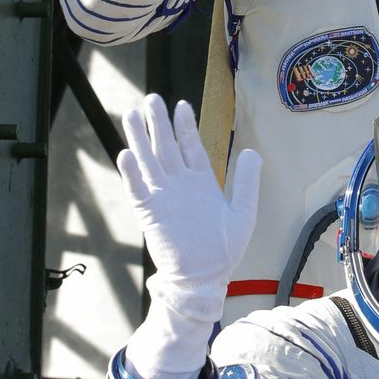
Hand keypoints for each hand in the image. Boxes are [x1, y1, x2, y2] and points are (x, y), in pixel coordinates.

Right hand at [119, 95, 260, 378]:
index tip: (182, 105)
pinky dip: (132, 172)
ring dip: (140, 139)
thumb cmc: (224, 251)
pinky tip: (127, 153)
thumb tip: (252, 152)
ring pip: (149, 161)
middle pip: (166, 146)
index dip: (185, 126)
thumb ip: (248, 183)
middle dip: (158, 123)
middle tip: (151, 99)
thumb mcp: (243, 213)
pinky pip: (138, 188)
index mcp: (201, 182)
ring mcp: (163, 196)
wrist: (204, 279)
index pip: (190, 146)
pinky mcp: (150, 213)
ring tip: (130, 115)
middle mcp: (180, 184)